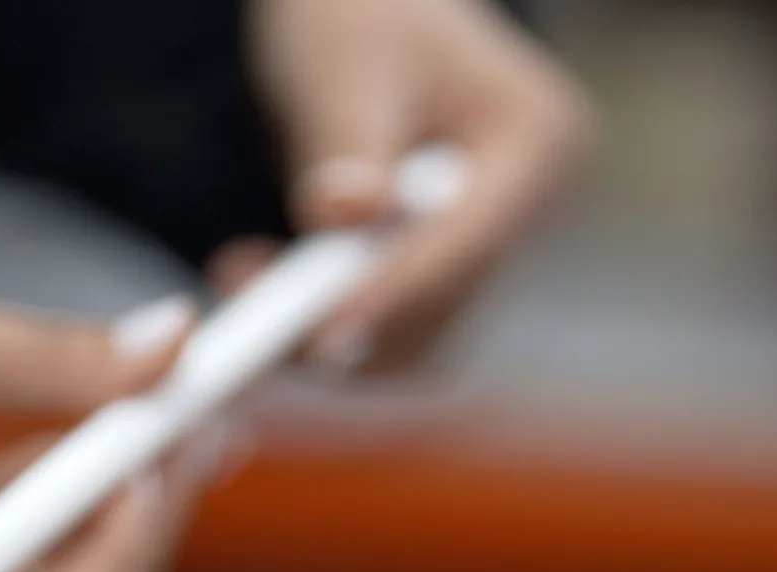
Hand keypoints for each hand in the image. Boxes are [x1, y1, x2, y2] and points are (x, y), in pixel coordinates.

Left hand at [225, 0, 596, 371]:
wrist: (356, 20)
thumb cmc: (358, 16)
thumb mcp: (345, 64)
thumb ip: (346, 141)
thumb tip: (343, 214)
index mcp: (538, 141)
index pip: (468, 242)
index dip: (395, 293)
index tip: (325, 332)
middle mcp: (528, 209)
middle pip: (441, 305)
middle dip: (344, 317)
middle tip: (243, 288)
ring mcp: (485, 249)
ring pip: (408, 335)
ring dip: (320, 330)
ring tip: (238, 274)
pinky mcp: (435, 275)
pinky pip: (380, 326)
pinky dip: (317, 321)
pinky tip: (257, 280)